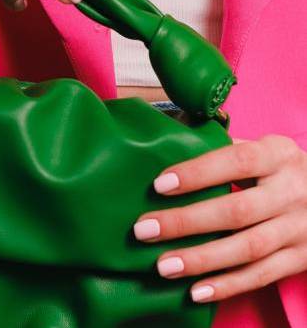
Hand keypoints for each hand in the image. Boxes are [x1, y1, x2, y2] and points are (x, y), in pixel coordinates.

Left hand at [133, 135, 306, 302]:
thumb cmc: (280, 167)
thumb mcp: (263, 148)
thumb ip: (223, 148)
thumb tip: (168, 145)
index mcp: (277, 155)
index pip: (236, 161)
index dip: (197, 174)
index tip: (159, 186)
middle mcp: (292, 191)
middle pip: (237, 210)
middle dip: (186, 222)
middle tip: (145, 230)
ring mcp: (300, 227)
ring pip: (248, 248)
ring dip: (202, 259)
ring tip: (164, 265)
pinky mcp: (302, 258)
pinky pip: (263, 275)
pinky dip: (228, 285)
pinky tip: (196, 291)